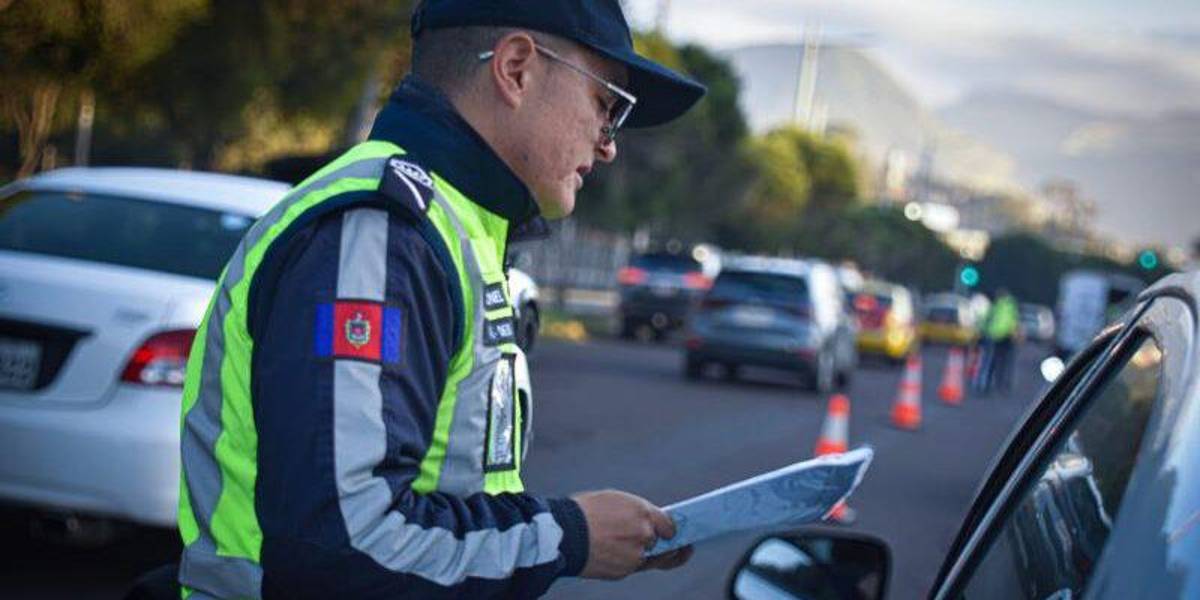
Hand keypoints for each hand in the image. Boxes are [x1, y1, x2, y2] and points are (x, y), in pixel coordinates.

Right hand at [572, 490, 686, 579]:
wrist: (564, 535)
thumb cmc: (585, 512)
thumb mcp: (615, 500)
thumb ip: (637, 512)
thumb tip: (650, 523)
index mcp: (643, 512)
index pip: (669, 525)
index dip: (670, 530)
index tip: (673, 535)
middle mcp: (645, 535)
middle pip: (659, 543)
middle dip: (654, 542)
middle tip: (656, 544)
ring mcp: (636, 555)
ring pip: (645, 557)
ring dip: (637, 553)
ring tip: (618, 545)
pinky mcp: (624, 571)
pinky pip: (631, 566)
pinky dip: (624, 561)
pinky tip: (610, 552)